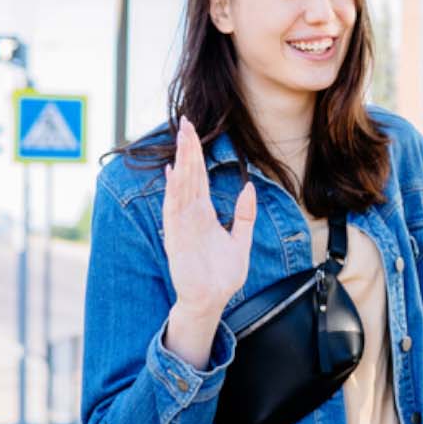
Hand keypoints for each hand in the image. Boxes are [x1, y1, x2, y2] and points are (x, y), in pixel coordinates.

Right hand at [162, 117, 255, 315]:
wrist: (213, 300)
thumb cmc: (222, 274)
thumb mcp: (241, 240)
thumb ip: (245, 215)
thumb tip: (249, 188)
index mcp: (204, 214)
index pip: (200, 178)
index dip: (197, 155)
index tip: (195, 132)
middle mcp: (191, 215)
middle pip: (189, 176)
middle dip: (188, 150)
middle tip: (186, 123)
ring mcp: (183, 225)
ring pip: (182, 187)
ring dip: (182, 163)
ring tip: (182, 139)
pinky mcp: (177, 238)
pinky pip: (174, 210)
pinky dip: (174, 191)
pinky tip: (173, 172)